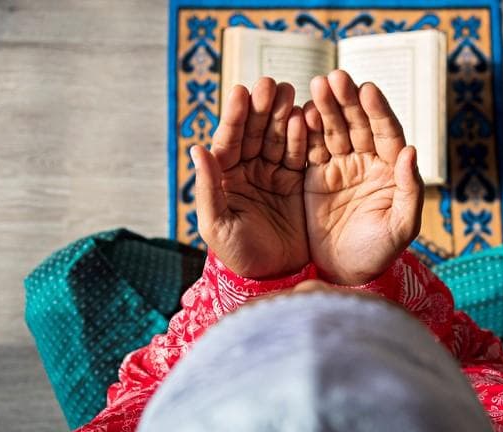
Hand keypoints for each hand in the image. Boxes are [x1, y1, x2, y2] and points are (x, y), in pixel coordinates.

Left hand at [191, 78, 308, 278]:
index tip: (240, 92)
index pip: (229, 141)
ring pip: (279, 138)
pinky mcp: (298, 182)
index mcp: (226, 177)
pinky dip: (304, 137)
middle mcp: (249, 170)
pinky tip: (306, 117)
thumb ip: (208, 188)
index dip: (235, 117)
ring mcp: (275, 174)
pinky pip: (302, 155)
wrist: (274, 277)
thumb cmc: (238, 255)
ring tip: (290, 92)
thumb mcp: (217, 225)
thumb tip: (196, 149)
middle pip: (256, 132)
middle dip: (262, 108)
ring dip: (283, 114)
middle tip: (270, 84)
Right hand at [303, 70, 422, 284]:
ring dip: (325, 108)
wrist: (344, 273)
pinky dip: (304, 131)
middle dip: (347, 101)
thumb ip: (409, 190)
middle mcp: (366, 162)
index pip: (386, 133)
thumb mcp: (400, 227)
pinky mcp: (314, 176)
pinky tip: (299, 114)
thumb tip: (410, 150)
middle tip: (334, 78)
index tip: (367, 89)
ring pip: (333, 130)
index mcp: (390, 170)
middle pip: (358, 124)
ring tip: (315, 87)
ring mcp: (339, 167)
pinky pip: (309, 148)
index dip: (377, 111)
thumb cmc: (379, 253)